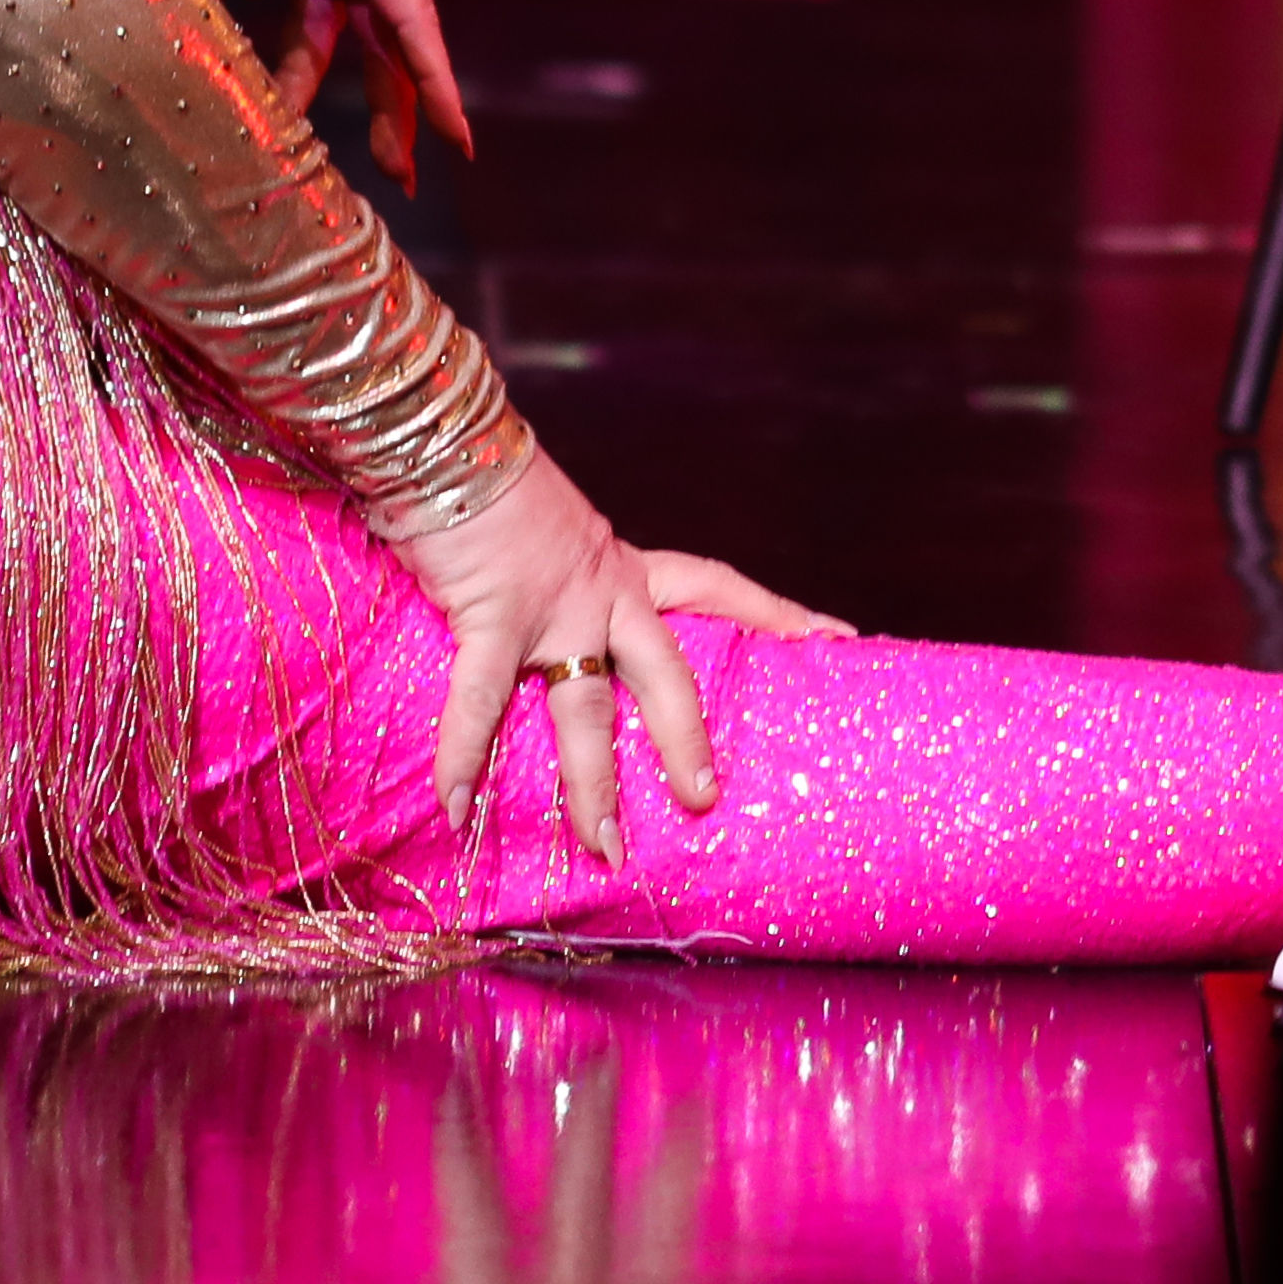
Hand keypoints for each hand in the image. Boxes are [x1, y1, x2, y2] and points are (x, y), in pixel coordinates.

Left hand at [224, 0, 473, 190]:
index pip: (411, 19)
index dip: (435, 82)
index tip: (463, 141)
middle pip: (387, 41)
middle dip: (397, 109)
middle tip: (402, 179)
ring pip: (336, 32)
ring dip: (321, 87)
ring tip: (308, 151)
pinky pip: (298, 5)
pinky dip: (287, 47)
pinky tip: (261, 85)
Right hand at [384, 446, 851, 856]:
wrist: (443, 436)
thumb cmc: (480, 473)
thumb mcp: (536, 521)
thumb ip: (545, 564)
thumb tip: (527, 597)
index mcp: (618, 563)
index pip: (714, 586)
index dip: (774, 614)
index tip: (838, 639)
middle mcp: (600, 590)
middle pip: (666, 673)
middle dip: (686, 740)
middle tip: (705, 800)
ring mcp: (552, 609)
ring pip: (585, 710)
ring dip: (591, 784)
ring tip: (601, 847)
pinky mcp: (494, 617)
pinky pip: (482, 702)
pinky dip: (462, 757)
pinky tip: (456, 808)